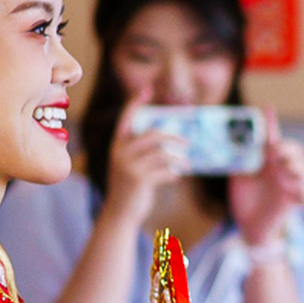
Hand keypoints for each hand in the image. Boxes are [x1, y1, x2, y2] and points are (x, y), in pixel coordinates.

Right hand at [100, 87, 188, 228]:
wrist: (120, 213)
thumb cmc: (130, 187)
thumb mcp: (128, 165)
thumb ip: (139, 151)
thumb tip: (166, 138)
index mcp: (117, 145)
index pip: (126, 119)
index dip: (136, 103)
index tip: (146, 89)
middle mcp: (120, 152)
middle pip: (153, 135)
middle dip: (174, 137)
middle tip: (186, 144)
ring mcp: (128, 166)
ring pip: (162, 153)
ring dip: (178, 158)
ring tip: (186, 164)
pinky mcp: (139, 180)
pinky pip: (165, 170)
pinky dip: (174, 173)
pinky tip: (176, 177)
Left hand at [230, 108, 303, 246]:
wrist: (248, 223)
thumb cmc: (245, 196)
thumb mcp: (238, 174)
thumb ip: (239, 158)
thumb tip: (231, 137)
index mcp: (269, 159)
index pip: (273, 137)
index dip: (272, 123)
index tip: (267, 108)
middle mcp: (282, 169)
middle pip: (297, 151)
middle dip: (290, 149)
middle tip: (277, 152)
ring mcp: (290, 184)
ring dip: (298, 166)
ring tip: (286, 168)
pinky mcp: (293, 201)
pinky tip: (295, 191)